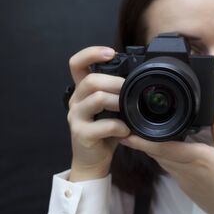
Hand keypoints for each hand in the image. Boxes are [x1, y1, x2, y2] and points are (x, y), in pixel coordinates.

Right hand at [67, 46, 129, 181]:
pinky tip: (126, 130)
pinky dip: (119, 126)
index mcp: (82, 90)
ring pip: (97, 98)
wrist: (92, 161)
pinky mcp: (81, 134)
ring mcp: (76, 117)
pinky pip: (103, 125)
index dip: (92, 53)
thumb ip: (116, 92)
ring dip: (118, 101)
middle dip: (115, 82)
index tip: (111, 52)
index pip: (77, 63)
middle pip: (91, 80)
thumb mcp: (110, 107)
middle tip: (129, 89)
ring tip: (128, 109)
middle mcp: (76, 100)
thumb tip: (138, 76)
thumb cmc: (104, 131)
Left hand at [119, 104, 213, 213]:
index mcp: (197, 158)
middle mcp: (186, 171)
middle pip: (157, 154)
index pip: (163, 148)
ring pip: (162, 162)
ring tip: (146, 134)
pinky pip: (170, 170)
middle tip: (131, 128)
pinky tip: (169, 150)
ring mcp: (185, 181)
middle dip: (143, 142)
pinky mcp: (187, 188)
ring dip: (153, 149)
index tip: (127, 133)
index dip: (142, 141)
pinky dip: (165, 158)